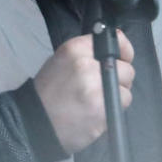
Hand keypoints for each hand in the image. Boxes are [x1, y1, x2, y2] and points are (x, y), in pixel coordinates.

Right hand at [33, 31, 134, 154]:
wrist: (34, 121)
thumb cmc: (50, 88)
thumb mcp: (64, 59)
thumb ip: (89, 49)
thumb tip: (119, 40)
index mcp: (76, 50)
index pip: (116, 42)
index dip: (125, 51)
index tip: (123, 58)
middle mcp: (87, 67)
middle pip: (127, 69)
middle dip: (120, 77)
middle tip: (104, 85)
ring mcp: (96, 91)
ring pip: (126, 90)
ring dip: (117, 95)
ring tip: (98, 100)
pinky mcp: (102, 111)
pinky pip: (121, 106)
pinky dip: (113, 109)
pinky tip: (96, 111)